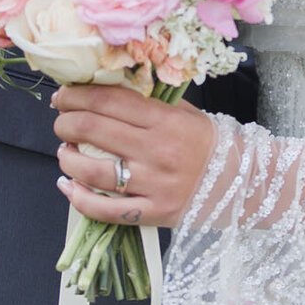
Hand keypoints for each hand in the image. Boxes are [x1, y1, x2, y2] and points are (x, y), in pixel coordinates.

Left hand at [52, 85, 215, 227]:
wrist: (242, 182)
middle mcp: (157, 150)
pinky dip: (78, 198)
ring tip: (64, 152)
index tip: (63, 96)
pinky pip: (105, 210)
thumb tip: (104, 90)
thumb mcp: (184, 113)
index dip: (77, 96)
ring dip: (67, 159)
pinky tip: (67, 186)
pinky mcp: (153, 214)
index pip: (108, 101)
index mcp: (165, 120)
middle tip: (61, 122)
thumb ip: (148, 102)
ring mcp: (153, 185)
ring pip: (92, 171)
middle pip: (93, 130)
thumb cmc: (208, 143)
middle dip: (65, 123)